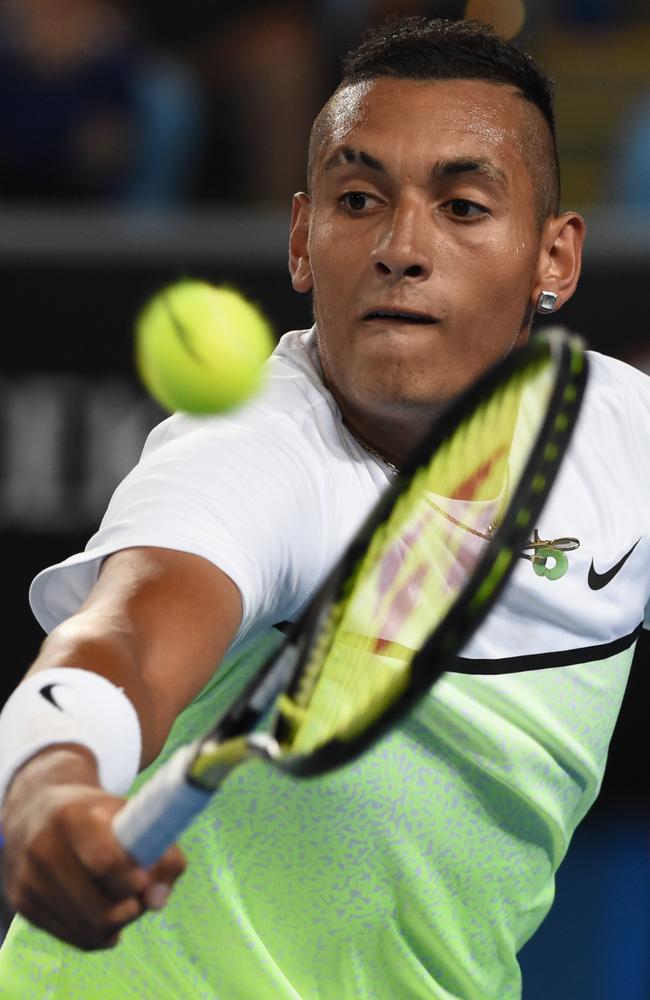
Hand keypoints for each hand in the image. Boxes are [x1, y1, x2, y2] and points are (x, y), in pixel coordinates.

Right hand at [1, 746, 185, 949]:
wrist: (40, 811)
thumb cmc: (98, 816)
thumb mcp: (132, 817)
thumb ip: (162, 853)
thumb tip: (158, 901)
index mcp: (71, 816)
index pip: (105, 862)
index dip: (133, 881)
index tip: (146, 882)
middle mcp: (42, 848)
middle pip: (97, 908)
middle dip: (131, 909)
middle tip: (140, 897)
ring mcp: (29, 879)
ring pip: (88, 929)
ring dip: (118, 925)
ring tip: (127, 904)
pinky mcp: (23, 903)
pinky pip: (74, 937)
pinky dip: (99, 933)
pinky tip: (105, 912)